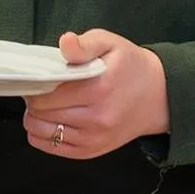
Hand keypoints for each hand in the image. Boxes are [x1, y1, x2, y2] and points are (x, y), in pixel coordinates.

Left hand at [23, 29, 169, 159]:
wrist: (160, 96)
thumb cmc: (129, 66)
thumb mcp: (109, 43)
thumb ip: (84, 44)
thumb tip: (65, 42)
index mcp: (98, 89)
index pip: (46, 95)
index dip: (34, 85)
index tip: (38, 78)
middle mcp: (96, 119)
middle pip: (41, 115)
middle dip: (34, 100)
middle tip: (41, 89)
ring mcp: (94, 139)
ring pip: (43, 133)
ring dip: (36, 118)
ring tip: (45, 104)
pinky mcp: (93, 151)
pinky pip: (53, 148)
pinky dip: (43, 135)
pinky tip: (50, 120)